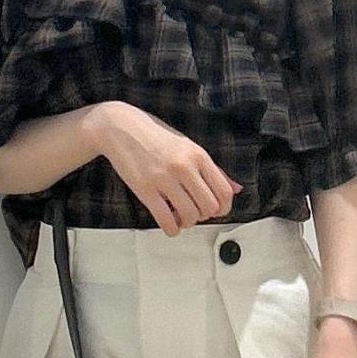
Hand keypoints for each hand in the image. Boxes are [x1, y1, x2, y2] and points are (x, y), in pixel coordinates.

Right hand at [92, 102, 241, 235]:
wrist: (120, 127)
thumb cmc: (155, 136)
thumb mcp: (187, 146)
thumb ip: (212, 169)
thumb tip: (236, 189)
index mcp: (198, 154)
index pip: (224, 190)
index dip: (223, 207)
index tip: (215, 210)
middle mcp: (184, 166)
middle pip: (210, 206)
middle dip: (204, 215)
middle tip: (194, 211)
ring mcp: (164, 178)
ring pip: (190, 215)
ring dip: (187, 222)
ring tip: (180, 216)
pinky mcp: (145, 190)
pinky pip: (166, 220)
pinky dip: (172, 229)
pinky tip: (169, 224)